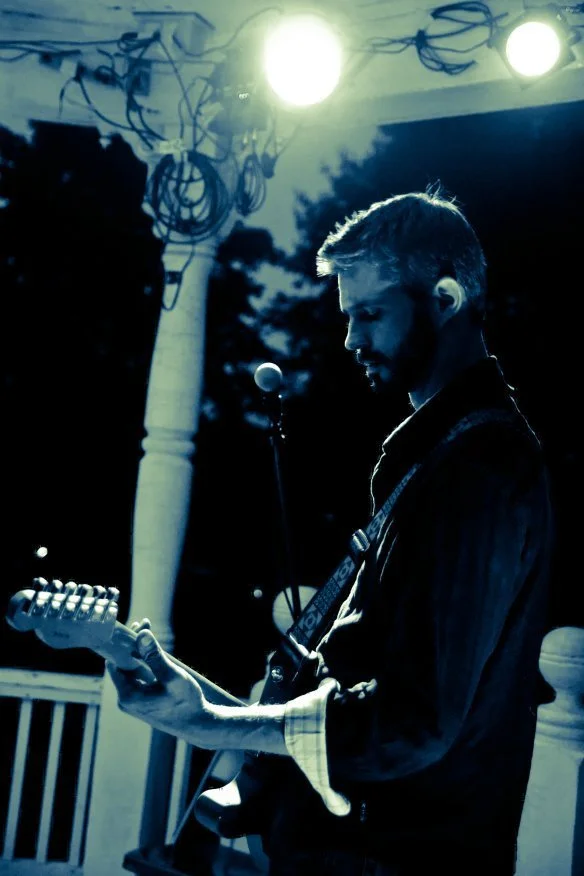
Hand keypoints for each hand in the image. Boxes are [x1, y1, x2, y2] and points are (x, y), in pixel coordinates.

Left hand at [107, 619, 210, 745]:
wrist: (197, 725)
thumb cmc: (186, 703)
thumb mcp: (172, 676)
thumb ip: (155, 656)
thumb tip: (141, 634)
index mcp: (128, 695)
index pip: (115, 662)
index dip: (122, 643)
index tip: (135, 626)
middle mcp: (126, 700)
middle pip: (122, 665)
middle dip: (132, 643)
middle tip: (145, 624)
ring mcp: (133, 702)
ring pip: (131, 670)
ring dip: (139, 652)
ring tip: (148, 632)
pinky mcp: (141, 702)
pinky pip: (138, 677)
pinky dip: (144, 663)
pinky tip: (152, 652)